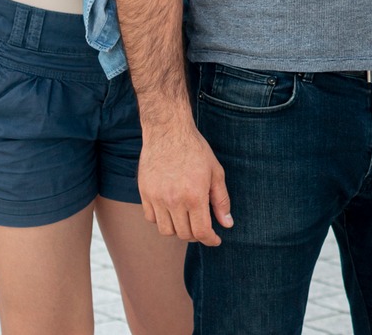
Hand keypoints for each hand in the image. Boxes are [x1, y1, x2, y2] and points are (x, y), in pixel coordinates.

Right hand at [139, 121, 232, 244]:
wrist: (168, 131)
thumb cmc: (196, 150)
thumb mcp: (216, 172)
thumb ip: (221, 201)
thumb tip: (227, 224)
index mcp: (194, 195)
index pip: (201, 231)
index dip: (210, 240)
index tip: (215, 239)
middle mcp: (174, 200)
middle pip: (184, 234)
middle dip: (196, 235)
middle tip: (203, 227)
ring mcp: (157, 198)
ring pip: (166, 230)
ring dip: (178, 230)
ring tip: (187, 219)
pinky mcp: (144, 193)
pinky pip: (151, 218)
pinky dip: (162, 220)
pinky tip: (171, 210)